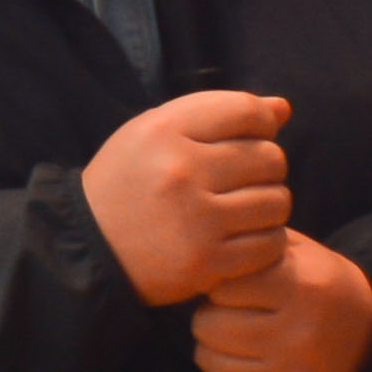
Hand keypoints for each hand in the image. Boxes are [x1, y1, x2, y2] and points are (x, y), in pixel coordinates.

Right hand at [80, 89, 293, 305]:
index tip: (253, 138)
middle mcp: (181, 171)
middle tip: (246, 179)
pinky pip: (270, 244)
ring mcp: (195, 220)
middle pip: (269, 158)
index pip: (246, 111)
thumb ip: (216, 113)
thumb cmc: (128, 181)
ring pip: (276, 202)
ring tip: (246, 209)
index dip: (264, 123)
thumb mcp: (155, 133)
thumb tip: (283, 109)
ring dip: (270, 205)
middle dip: (268, 167)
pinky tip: (243, 237)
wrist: (88, 247)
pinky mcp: (206, 263)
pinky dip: (266, 240)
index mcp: (163, 131)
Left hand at [191, 230, 371, 371]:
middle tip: (232, 313)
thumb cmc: (313, 284)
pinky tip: (254, 361)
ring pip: (209, 359)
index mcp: (302, 287)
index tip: (237, 286)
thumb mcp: (293, 250)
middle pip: (208, 326)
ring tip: (240, 334)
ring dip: (215, 345)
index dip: (223, 284)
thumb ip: (249, 247)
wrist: (368, 336)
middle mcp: (300, 336)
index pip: (222, 287)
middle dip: (212, 315)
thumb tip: (199, 258)